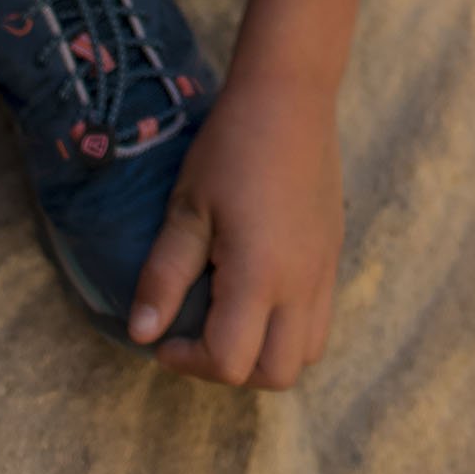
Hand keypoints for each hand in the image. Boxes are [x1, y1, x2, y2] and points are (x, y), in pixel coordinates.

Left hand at [134, 74, 343, 388]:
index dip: (188, 362)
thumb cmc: (230, 148)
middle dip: (230, 370)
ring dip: (265, 355)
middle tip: (196, 337)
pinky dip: (287, 329)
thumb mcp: (186, 209)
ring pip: (307, 353)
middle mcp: (301, 285)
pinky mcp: (332, 256)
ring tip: (229, 321)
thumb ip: (164, 275)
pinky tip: (256, 292)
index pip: (230, 362)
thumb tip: (141, 332)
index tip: (163, 337)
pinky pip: (318, 320)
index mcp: (260, 276)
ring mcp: (324, 272)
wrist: (290, 99)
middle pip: (277, 374)